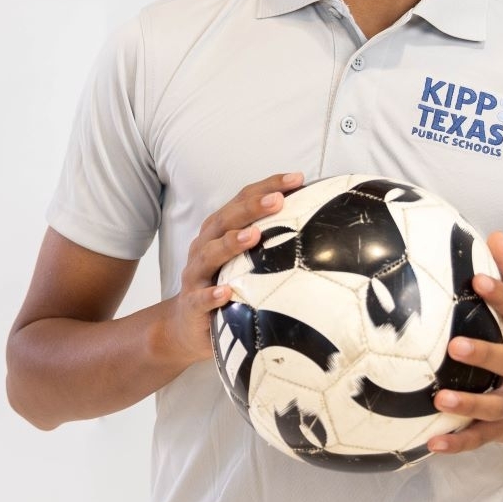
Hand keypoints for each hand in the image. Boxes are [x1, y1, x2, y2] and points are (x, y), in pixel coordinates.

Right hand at [157, 172, 303, 366]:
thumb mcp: (244, 258)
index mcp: (220, 230)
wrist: (187, 323)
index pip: (242, 200)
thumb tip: (315, 223)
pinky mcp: (192, 304)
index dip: (268, 186)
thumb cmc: (224, 281)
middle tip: (278, 199)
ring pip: (210, 254)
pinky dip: (212, 294)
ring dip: (232, 243)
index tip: (297, 178)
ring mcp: (196, 275)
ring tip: (254, 235)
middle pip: (226, 220)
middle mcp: (205, 246)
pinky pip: (200, 299)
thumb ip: (269, 240)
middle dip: (251, 207)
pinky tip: (226, 292)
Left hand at [427, 232, 502, 457]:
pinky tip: (433, 444)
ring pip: (492, 407)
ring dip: (467, 405)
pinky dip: (457, 443)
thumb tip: (496, 234)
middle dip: (484, 354)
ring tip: (440, 399)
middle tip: (453, 345)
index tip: (476, 279)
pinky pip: (478, 439)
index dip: (500, 295)